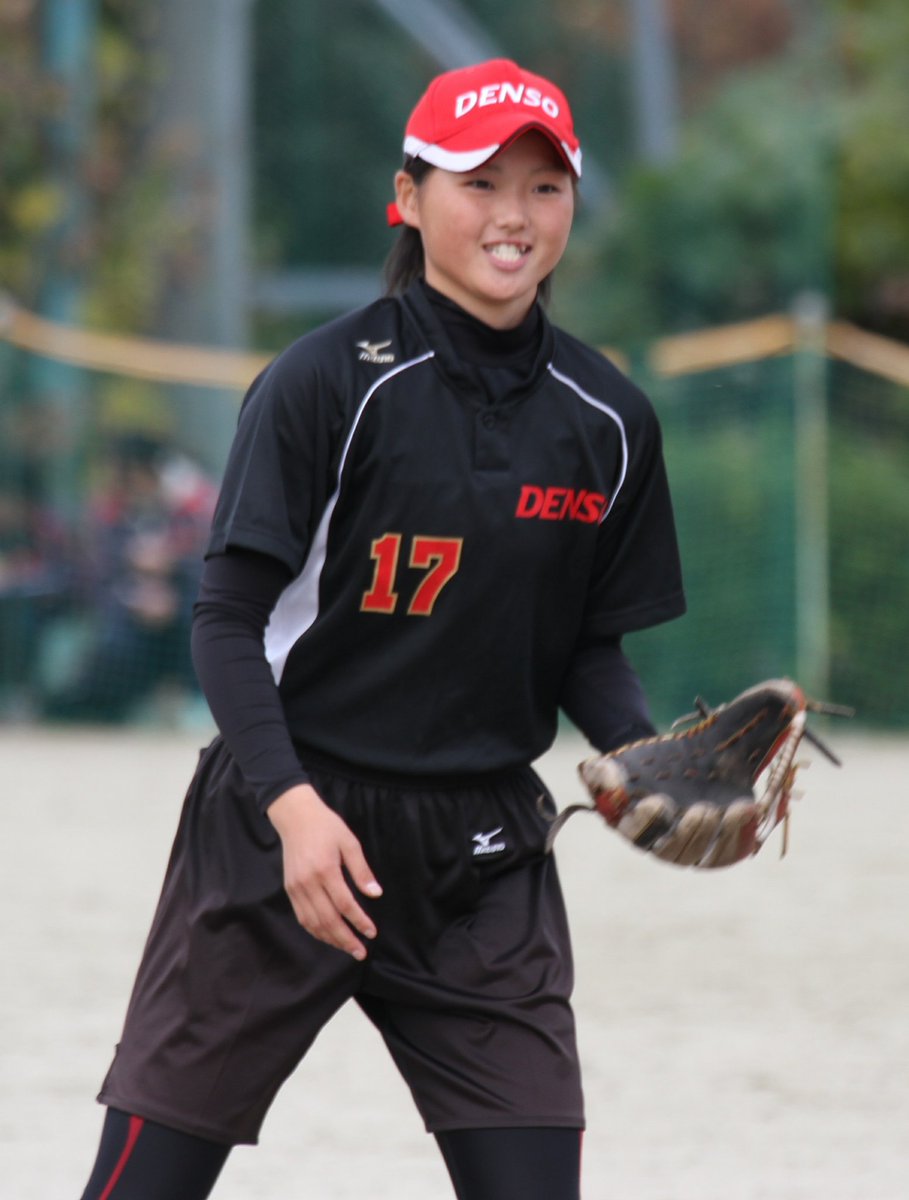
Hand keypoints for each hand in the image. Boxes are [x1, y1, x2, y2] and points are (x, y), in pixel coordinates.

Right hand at [267, 783, 382, 959]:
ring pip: (313, 923)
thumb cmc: (326, 827)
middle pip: (328, 920)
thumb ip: (361, 870)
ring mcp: (296, 888)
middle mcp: (308, 883)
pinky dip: (315, 931)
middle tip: (361, 952)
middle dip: (345, 939)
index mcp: (325, 870)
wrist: (296, 817)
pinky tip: (328, 936)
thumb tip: (375, 894)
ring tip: (347, 948)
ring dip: (331, 939)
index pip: (345, 904)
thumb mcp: (350, 843)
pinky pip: (302, 917)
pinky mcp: (290, 890)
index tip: (372, 932)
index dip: (359, 921)